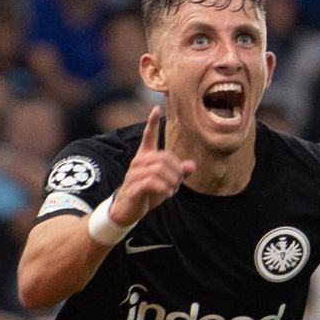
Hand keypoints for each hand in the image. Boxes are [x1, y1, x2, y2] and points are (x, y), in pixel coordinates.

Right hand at [109, 106, 194, 226]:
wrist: (127, 210)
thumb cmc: (146, 193)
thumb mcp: (165, 182)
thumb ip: (178, 173)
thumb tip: (192, 166)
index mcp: (144, 158)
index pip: (148, 136)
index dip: (152, 123)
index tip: (156, 108)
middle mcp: (138, 163)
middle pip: (163, 157)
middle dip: (176, 170)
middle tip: (178, 183)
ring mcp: (134, 175)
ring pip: (159, 170)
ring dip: (171, 181)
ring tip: (172, 190)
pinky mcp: (134, 188)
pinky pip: (152, 182)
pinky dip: (164, 188)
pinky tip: (167, 194)